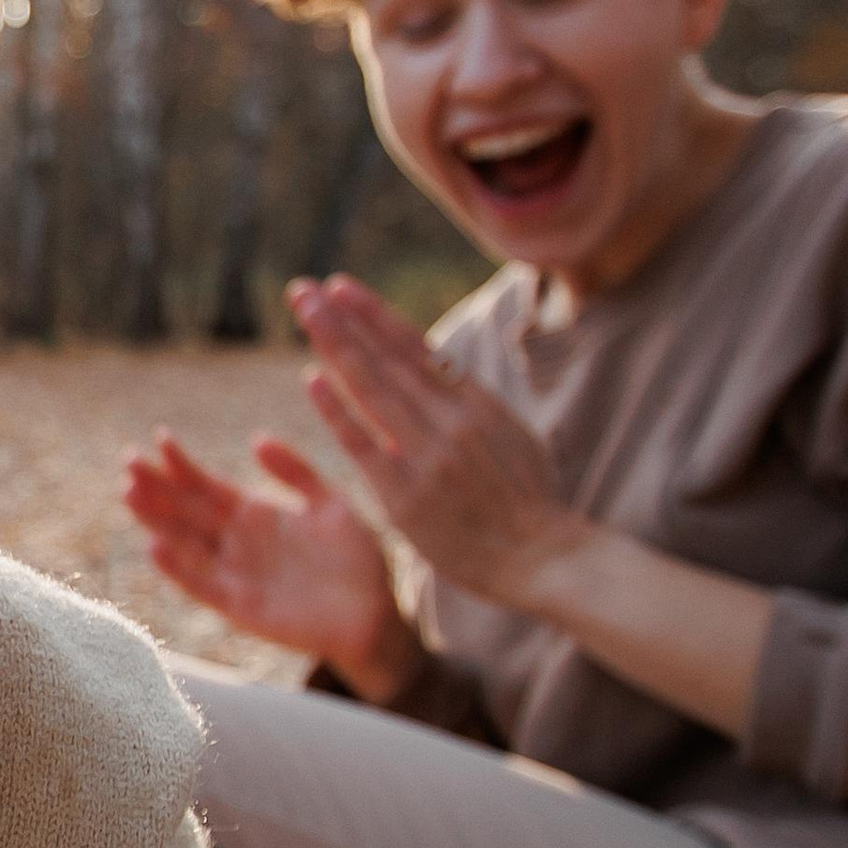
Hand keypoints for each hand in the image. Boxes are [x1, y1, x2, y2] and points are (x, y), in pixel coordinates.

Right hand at [123, 428, 418, 697]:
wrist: (376, 618)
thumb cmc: (359, 562)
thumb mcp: (332, 505)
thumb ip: (297, 472)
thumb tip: (256, 438)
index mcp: (256, 515)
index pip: (209, 486)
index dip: (184, 464)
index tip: (161, 437)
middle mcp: (238, 543)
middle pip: (187, 511)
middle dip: (157, 486)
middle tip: (127, 459)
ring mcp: (236, 575)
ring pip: (185, 543)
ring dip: (157, 520)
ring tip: (130, 493)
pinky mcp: (240, 607)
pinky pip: (201, 585)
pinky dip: (178, 568)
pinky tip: (155, 546)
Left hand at [289, 276, 588, 607]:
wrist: (544, 559)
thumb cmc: (527, 501)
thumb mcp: (511, 436)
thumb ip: (470, 404)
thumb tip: (440, 369)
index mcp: (478, 403)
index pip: (416, 349)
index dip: (375, 316)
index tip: (341, 288)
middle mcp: (452, 421)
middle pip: (386, 359)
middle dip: (341, 320)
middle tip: (303, 289)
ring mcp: (429, 456)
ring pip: (373, 389)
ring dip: (334, 345)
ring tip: (303, 314)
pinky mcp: (407, 496)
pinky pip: (363, 444)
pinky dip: (337, 409)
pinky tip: (311, 377)